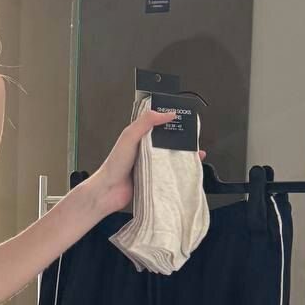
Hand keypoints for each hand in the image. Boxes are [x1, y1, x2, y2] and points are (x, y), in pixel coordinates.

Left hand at [86, 109, 206, 216]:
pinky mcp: (153, 180)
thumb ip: (145, 122)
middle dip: (181, 142)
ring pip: (170, 159)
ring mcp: (150, 166)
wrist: (108, 192)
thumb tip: (166, 113)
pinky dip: (178, 174)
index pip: (158, 126)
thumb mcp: (129, 137)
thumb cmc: (114, 165)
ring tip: (195, 156)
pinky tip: (186, 173)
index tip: (186, 120)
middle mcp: (145, 151)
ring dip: (182, 158)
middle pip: (167, 143)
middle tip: (194, 140)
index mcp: (139, 138)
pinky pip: (168, 175)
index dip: (171, 122)